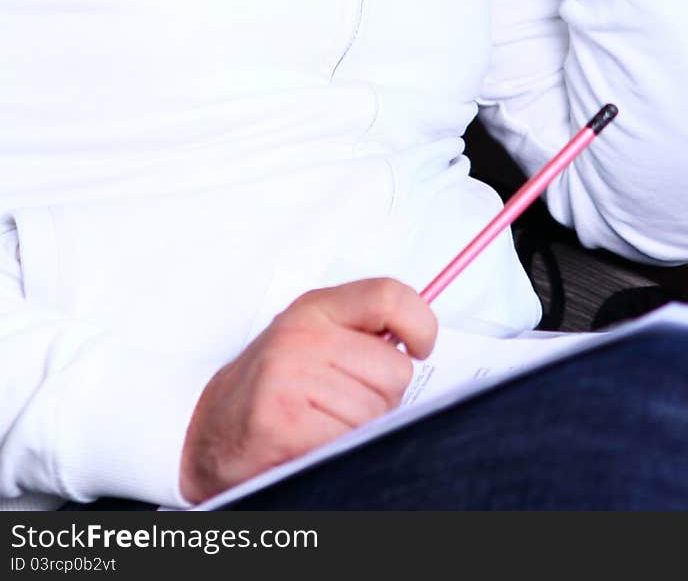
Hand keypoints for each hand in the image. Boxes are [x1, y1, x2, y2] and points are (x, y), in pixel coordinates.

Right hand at [179, 278, 436, 503]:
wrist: (207, 431)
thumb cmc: (270, 386)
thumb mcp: (312, 339)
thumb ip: (360, 332)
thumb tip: (417, 342)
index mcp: (315, 309)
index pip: (389, 295)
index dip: (420, 323)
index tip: (420, 345)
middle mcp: (303, 336)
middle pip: (395, 370)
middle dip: (381, 396)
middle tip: (342, 401)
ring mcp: (291, 377)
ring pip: (377, 412)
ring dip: (359, 428)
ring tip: (322, 422)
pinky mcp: (284, 423)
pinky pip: (348, 441)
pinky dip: (337, 451)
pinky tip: (310, 441)